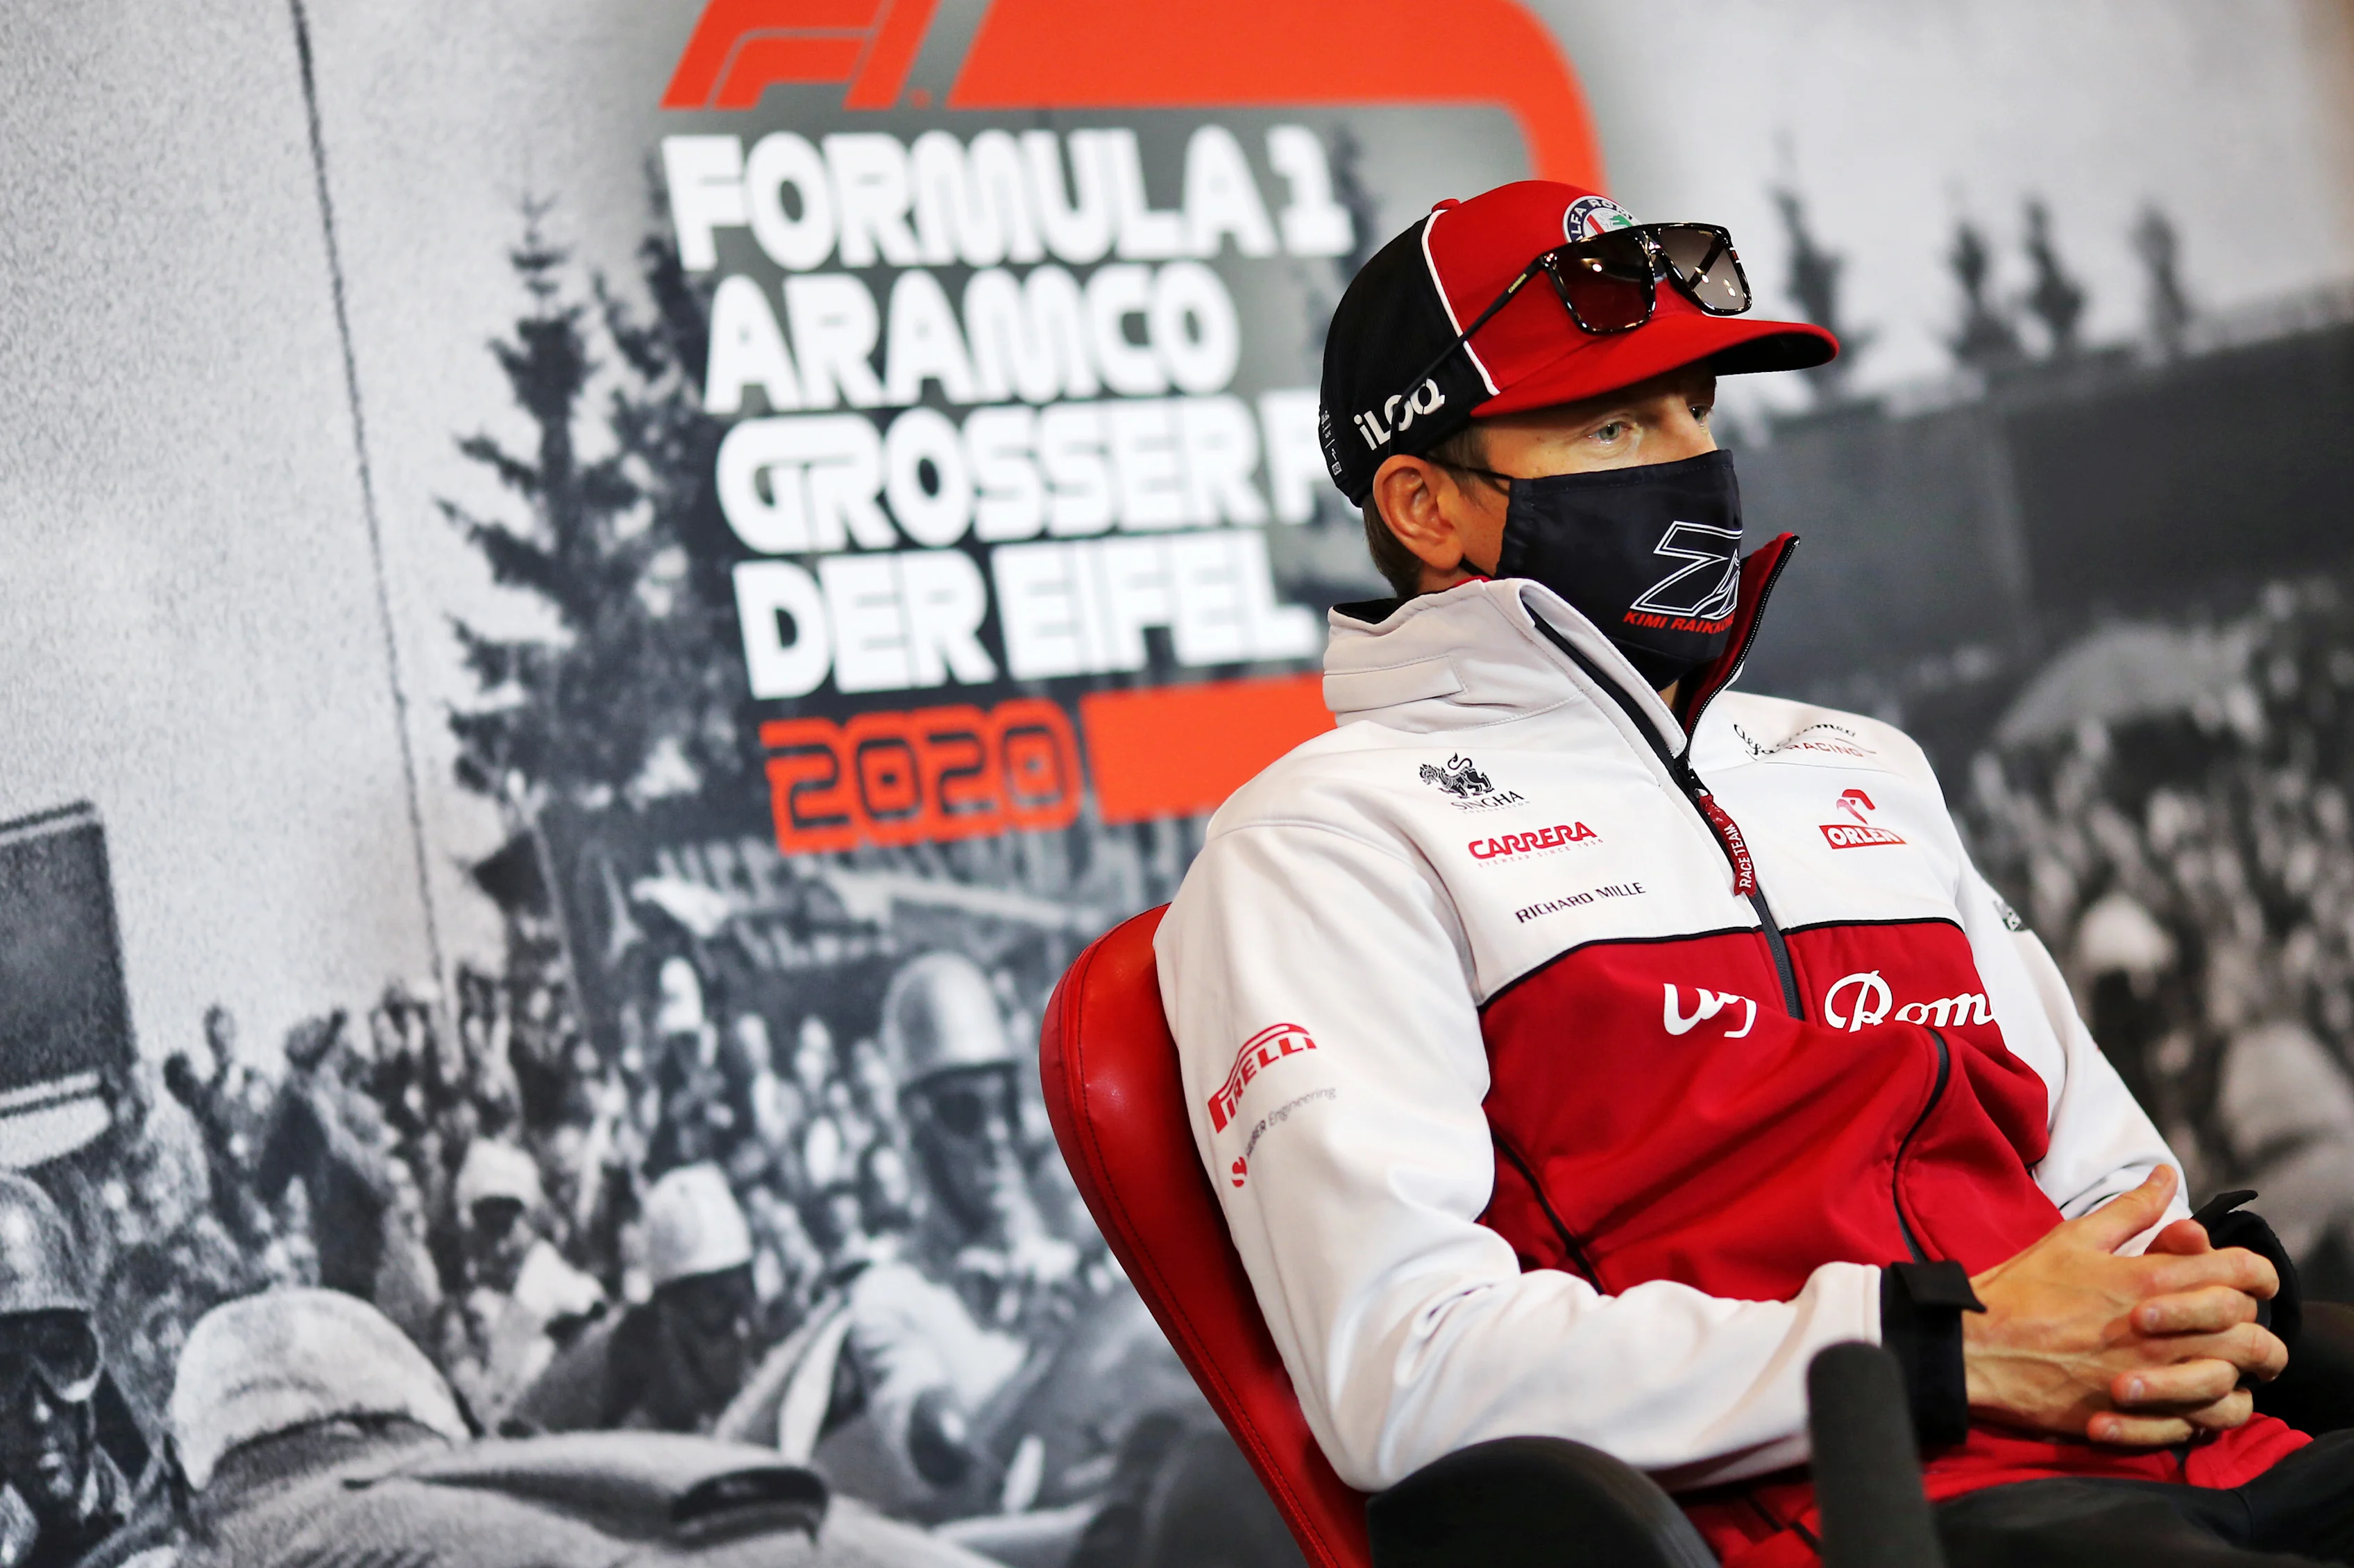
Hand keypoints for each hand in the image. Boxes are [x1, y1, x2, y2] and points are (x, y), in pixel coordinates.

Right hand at [1962, 1165, 2285, 1446]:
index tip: (2248, 1277)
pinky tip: (2191, 1398)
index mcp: (2150, 1281)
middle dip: (2251, 1324)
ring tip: (2220, 1365)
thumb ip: (2131, 1210)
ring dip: (2236, 1374)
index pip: (2241, 1272)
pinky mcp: (2136, 1418)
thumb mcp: (2074, 1238)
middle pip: (2249, 1331)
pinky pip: (2201, 1425)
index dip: (2257, 1271)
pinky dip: (2206, 1413)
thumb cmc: (2021, 1290)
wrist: (1976, 1349)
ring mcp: (2152, 1381)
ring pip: (2235, 1385)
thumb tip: (2166, 1176)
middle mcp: (2162, 1334)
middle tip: (2232, 1321)